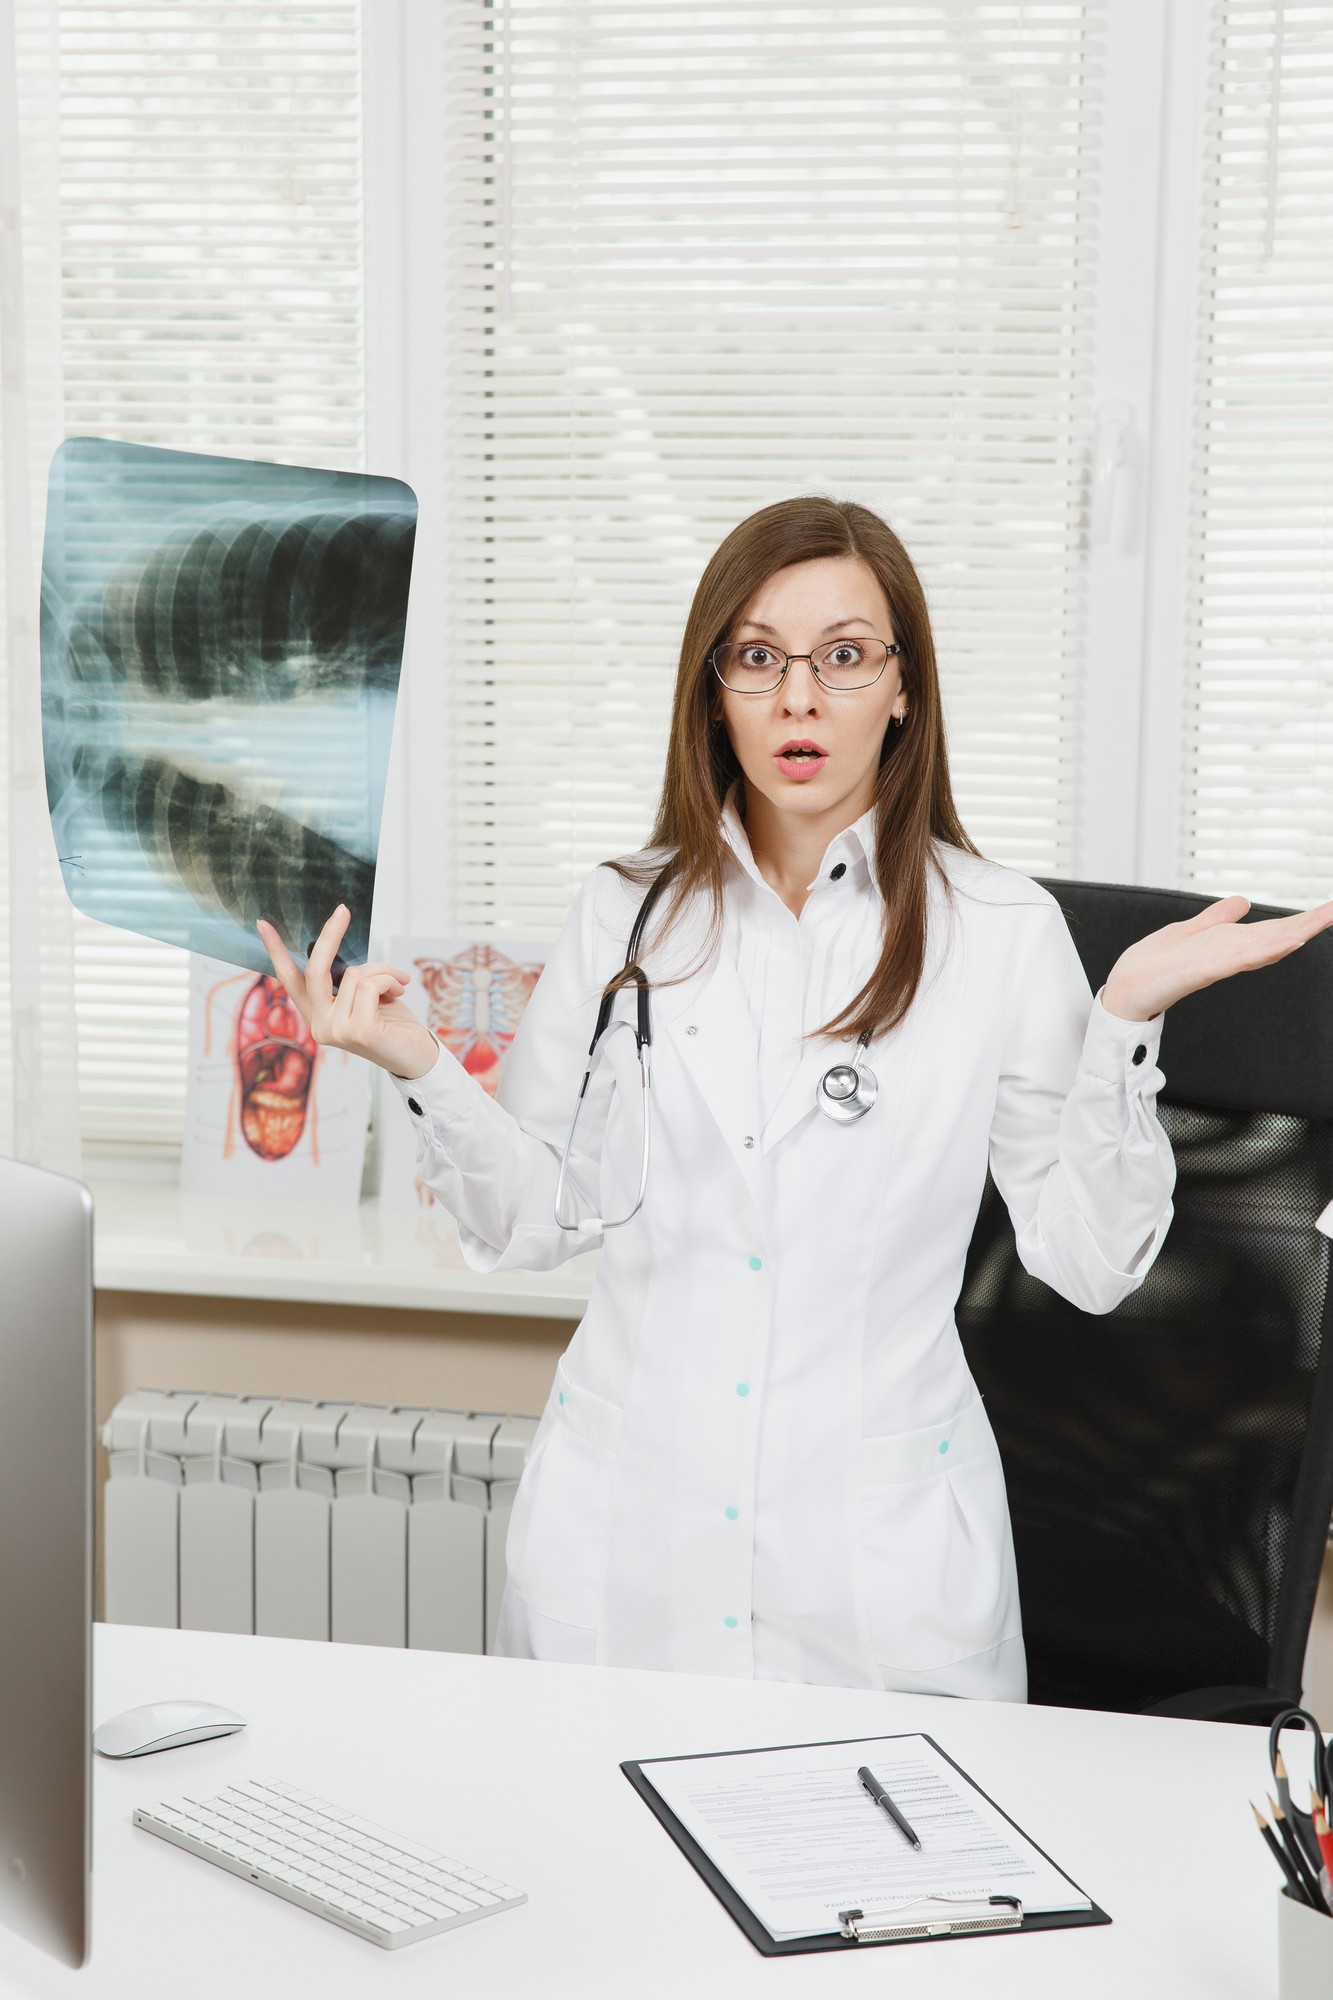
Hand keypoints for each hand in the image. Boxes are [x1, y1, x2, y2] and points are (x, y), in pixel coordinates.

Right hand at [255, 907, 440, 1079]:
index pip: (290, 980)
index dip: (275, 950)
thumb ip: (348, 979)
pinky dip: (390, 979)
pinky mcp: (358, 1031)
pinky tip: (400, 991)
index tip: (263, 924)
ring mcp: (336, 1030)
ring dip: (383, 970)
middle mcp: (320, 1025)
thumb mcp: (365, 996)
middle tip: (342, 911)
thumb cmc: (393, 1023)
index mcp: (317, 1015)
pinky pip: (370, 985)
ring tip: (398, 982)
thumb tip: (340, 945)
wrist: (420, 1056)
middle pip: (314, 970)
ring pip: (354, 974)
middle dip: (330, 936)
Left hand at [1101, 894, 1332, 1021]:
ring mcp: (1214, 963)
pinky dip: (1257, 951)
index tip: (1329, 908)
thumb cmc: (1151, 968)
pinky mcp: (1198, 971)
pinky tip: (1281, 942)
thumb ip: (1215, 918)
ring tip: (1320, 922)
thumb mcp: (1187, 931)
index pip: (1269, 930)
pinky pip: (1233, 959)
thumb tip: (1242, 901)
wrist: (1123, 992)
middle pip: (1273, 937)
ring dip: (1291, 934)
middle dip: (1307, 924)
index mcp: (1225, 945)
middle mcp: (1225, 955)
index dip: (1300, 919)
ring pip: (1260, 946)